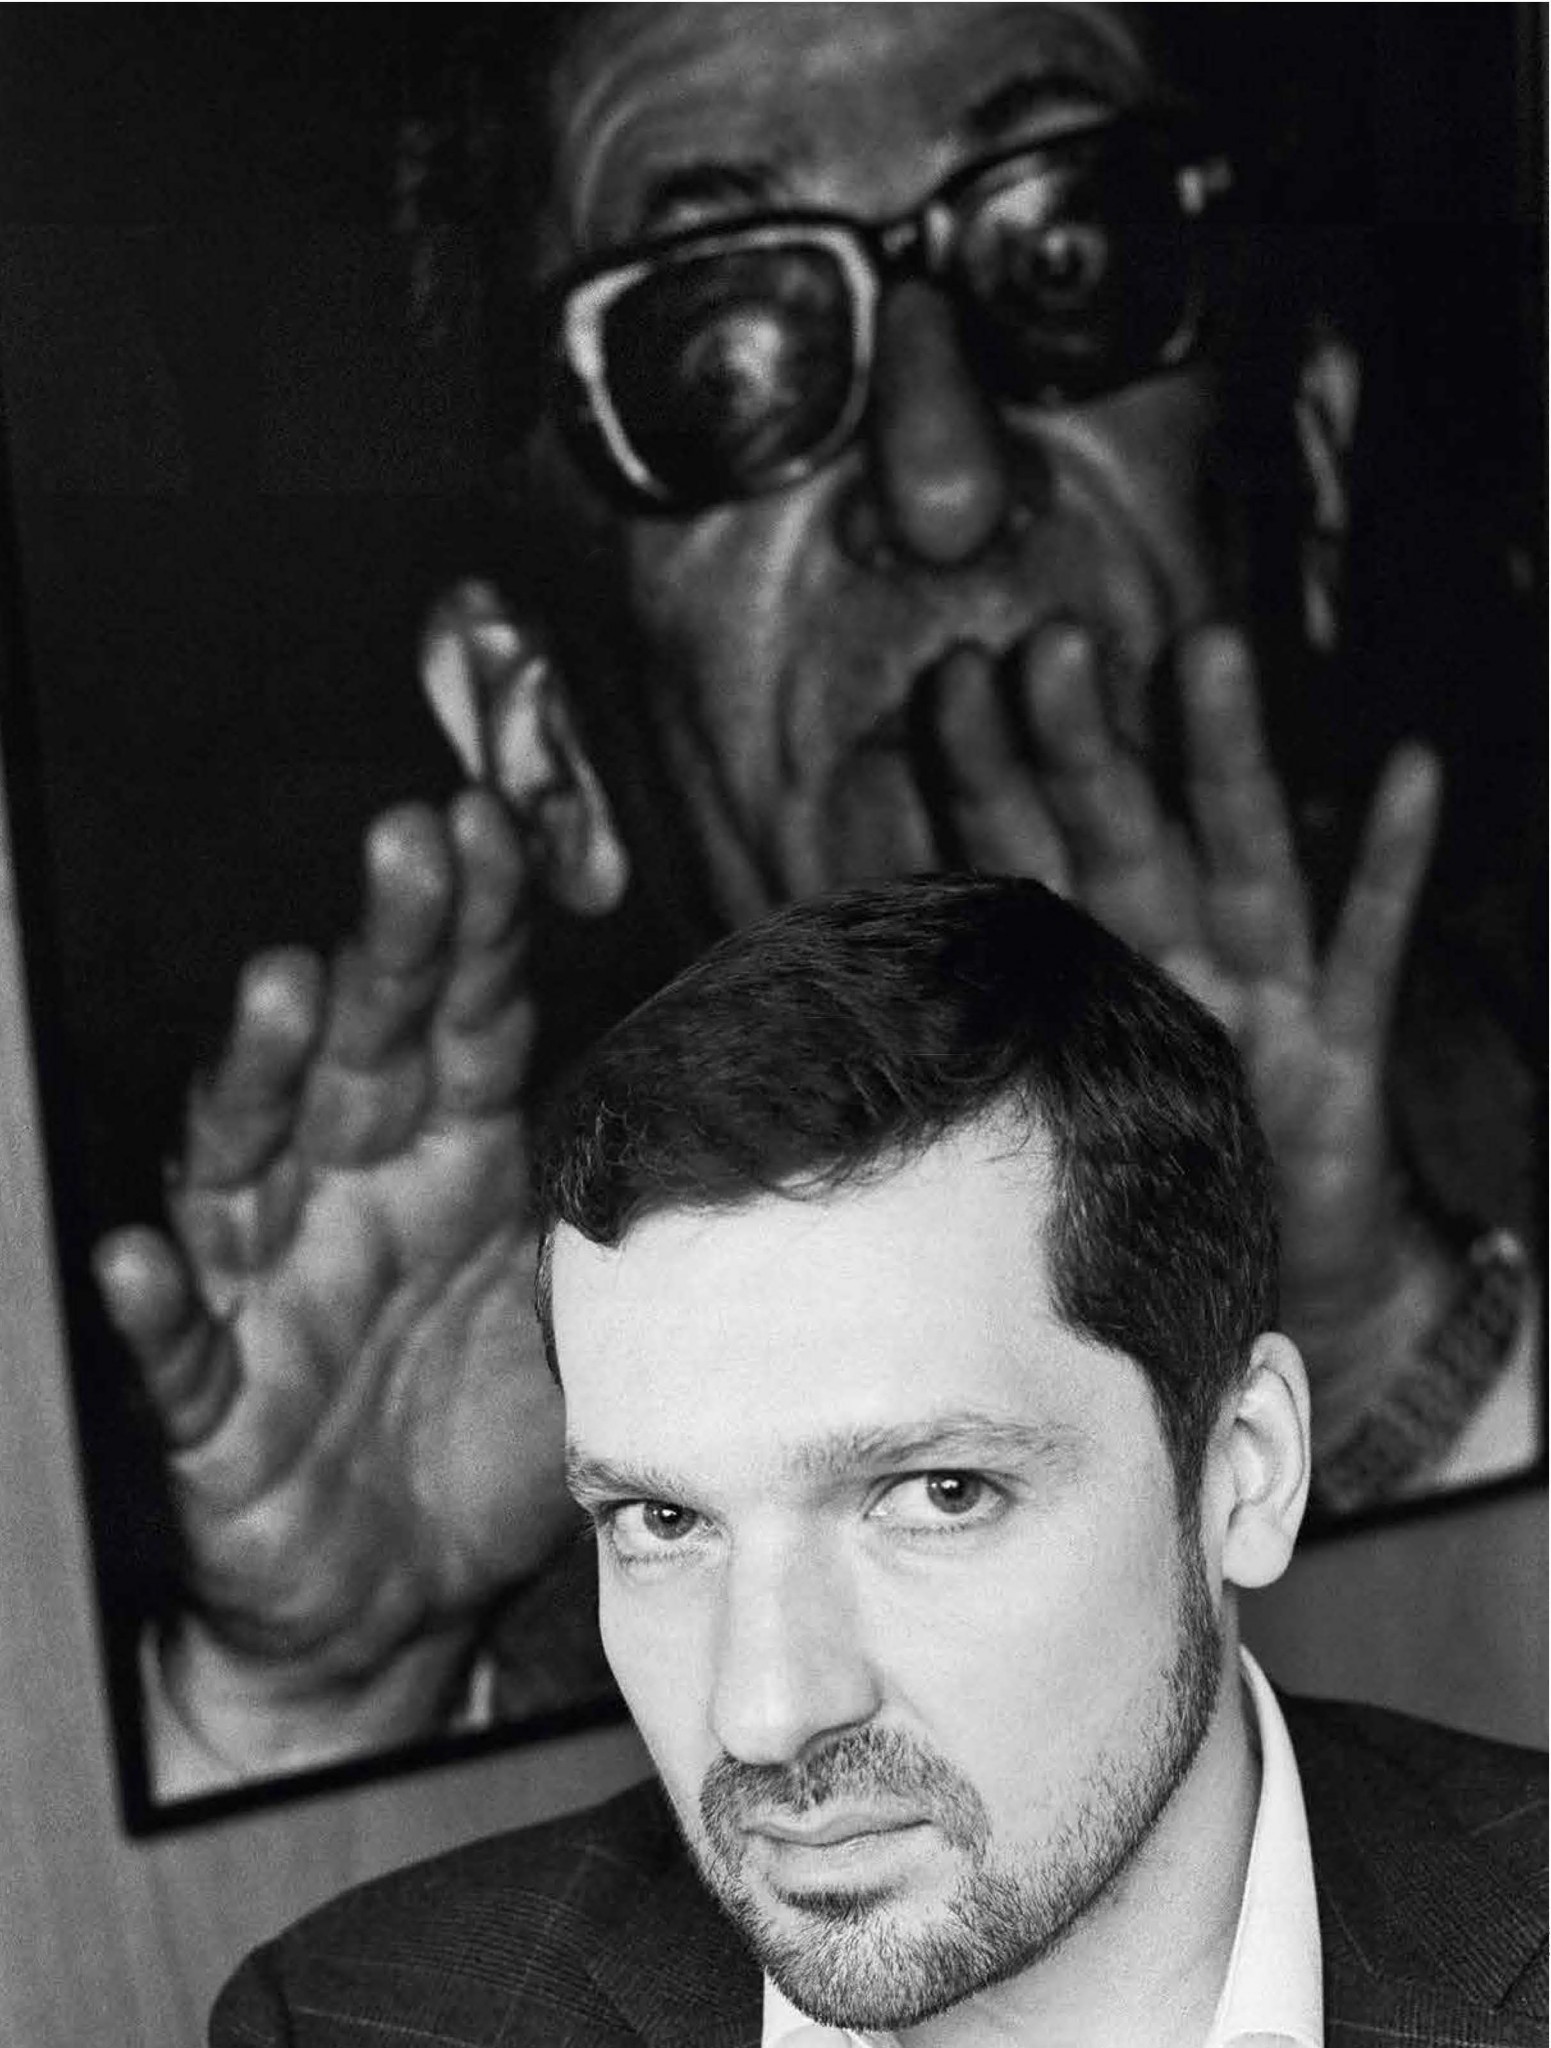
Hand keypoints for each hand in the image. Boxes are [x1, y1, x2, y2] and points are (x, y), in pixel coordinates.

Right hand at [95, 789, 571, 1764]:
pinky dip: (155, 1309)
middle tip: (414, 841)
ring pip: (250, 1170)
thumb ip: (605, 1211)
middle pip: (362, 1055)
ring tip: (286, 992)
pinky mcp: (216, 1406)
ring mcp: (273, 1296)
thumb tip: (715, 1117)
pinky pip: (177, 1353)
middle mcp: (353, 1206)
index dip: (479, 928)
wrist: (396, 1601)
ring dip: (258, 1080)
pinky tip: (142, 1257)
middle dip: (389, 951)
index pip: (467, 1025)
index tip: (497, 823)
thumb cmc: (480, 1437)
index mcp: (448, 1168)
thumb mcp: (571, 1311)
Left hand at [928, 620, 1451, 1451]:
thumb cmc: (1132, 1178)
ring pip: (1242, 856)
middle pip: (1121, 831)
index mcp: (1085, 964)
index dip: (984, 767)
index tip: (949, 674)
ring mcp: (1261, 994)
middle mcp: (1171, 957)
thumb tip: (826, 960)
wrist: (1264, 1285)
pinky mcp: (1342, 1050)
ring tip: (1206, 650)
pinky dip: (1391, 865)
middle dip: (1085, 741)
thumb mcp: (1035, 1098)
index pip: (1021, 847)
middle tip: (1053, 642)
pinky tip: (1407, 769)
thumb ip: (953, 1025)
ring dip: (1225, 758)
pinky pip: (1370, 948)